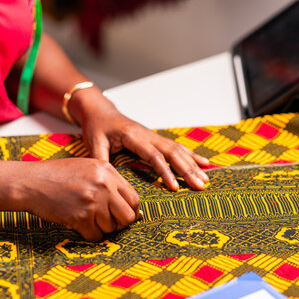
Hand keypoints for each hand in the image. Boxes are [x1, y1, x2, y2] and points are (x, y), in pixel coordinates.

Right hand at [21, 158, 139, 240]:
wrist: (30, 182)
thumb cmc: (57, 176)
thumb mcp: (87, 168)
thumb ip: (109, 183)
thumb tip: (131, 207)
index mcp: (108, 171)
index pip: (134, 199)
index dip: (130, 211)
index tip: (123, 216)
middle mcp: (104, 185)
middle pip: (128, 216)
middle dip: (120, 224)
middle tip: (108, 223)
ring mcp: (93, 201)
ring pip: (111, 228)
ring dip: (101, 228)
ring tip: (86, 218)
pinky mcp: (81, 216)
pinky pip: (95, 236)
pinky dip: (89, 234)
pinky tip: (78, 224)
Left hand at [80, 105, 209, 191]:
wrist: (101, 111)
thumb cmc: (97, 127)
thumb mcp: (94, 142)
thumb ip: (100, 159)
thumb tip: (105, 180)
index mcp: (134, 137)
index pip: (153, 156)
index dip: (165, 172)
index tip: (175, 187)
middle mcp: (148, 135)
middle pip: (173, 153)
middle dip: (188, 170)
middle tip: (200, 185)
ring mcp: (154, 136)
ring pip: (178, 150)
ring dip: (193, 165)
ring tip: (205, 180)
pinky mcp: (157, 139)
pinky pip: (178, 147)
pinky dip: (192, 156)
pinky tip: (204, 163)